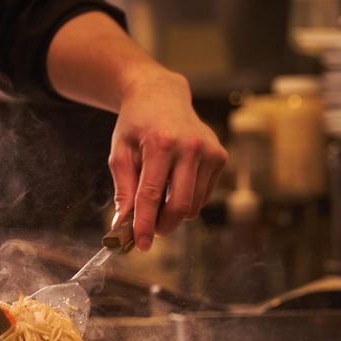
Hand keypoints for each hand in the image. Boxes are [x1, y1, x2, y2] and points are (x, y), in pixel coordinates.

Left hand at [109, 68, 226, 250]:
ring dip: (173, 213)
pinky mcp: (220, 157)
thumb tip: (121, 227)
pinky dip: (187, 199)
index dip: (145, 224)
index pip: (151, 195)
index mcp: (161, 144)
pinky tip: (175, 181)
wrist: (162, 95)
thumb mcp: (120, 154)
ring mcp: (210, 152)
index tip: (139, 245)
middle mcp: (190, 147)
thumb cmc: (136, 125)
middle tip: (148, 229)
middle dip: (163, 226)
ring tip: (157, 198)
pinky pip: (203, 196)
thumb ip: (123, 191)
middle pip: (180, 206)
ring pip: (194, 206)